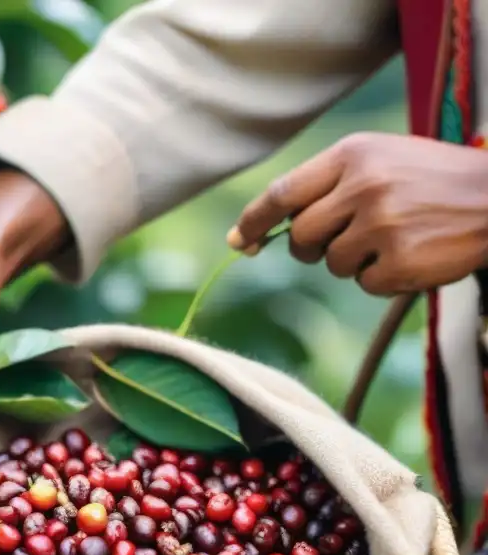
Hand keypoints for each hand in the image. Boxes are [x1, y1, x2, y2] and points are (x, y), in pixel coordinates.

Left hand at [227, 132, 487, 294]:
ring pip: (332, 263)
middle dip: (311, 247)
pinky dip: (383, 278)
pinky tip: (412, 255)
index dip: (254, 221)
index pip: (282, 193)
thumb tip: (247, 234)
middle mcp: (363, 186)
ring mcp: (383, 225)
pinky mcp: (402, 260)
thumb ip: (323, 188)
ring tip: (393, 238)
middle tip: (342, 240)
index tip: (239, 240)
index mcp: (352, 155)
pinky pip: (365, 284)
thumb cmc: (430, 180)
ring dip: (354, 261)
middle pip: (301, 237)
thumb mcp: (379, 161)